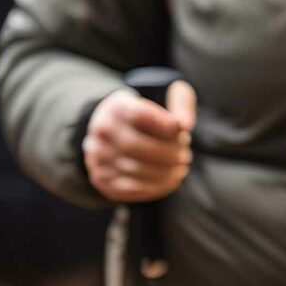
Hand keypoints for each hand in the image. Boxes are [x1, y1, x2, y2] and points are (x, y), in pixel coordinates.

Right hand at [84, 80, 196, 203]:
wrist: (113, 134)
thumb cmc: (146, 116)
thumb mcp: (162, 97)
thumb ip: (181, 101)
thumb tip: (186, 124)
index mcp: (117, 107)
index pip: (139, 115)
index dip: (164, 124)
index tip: (181, 128)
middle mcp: (102, 131)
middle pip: (136, 145)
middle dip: (168, 152)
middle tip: (185, 153)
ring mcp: (99, 156)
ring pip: (135, 169)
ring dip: (166, 171)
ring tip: (181, 166)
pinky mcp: (102, 179)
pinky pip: (132, 188)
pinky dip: (157, 186)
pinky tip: (171, 180)